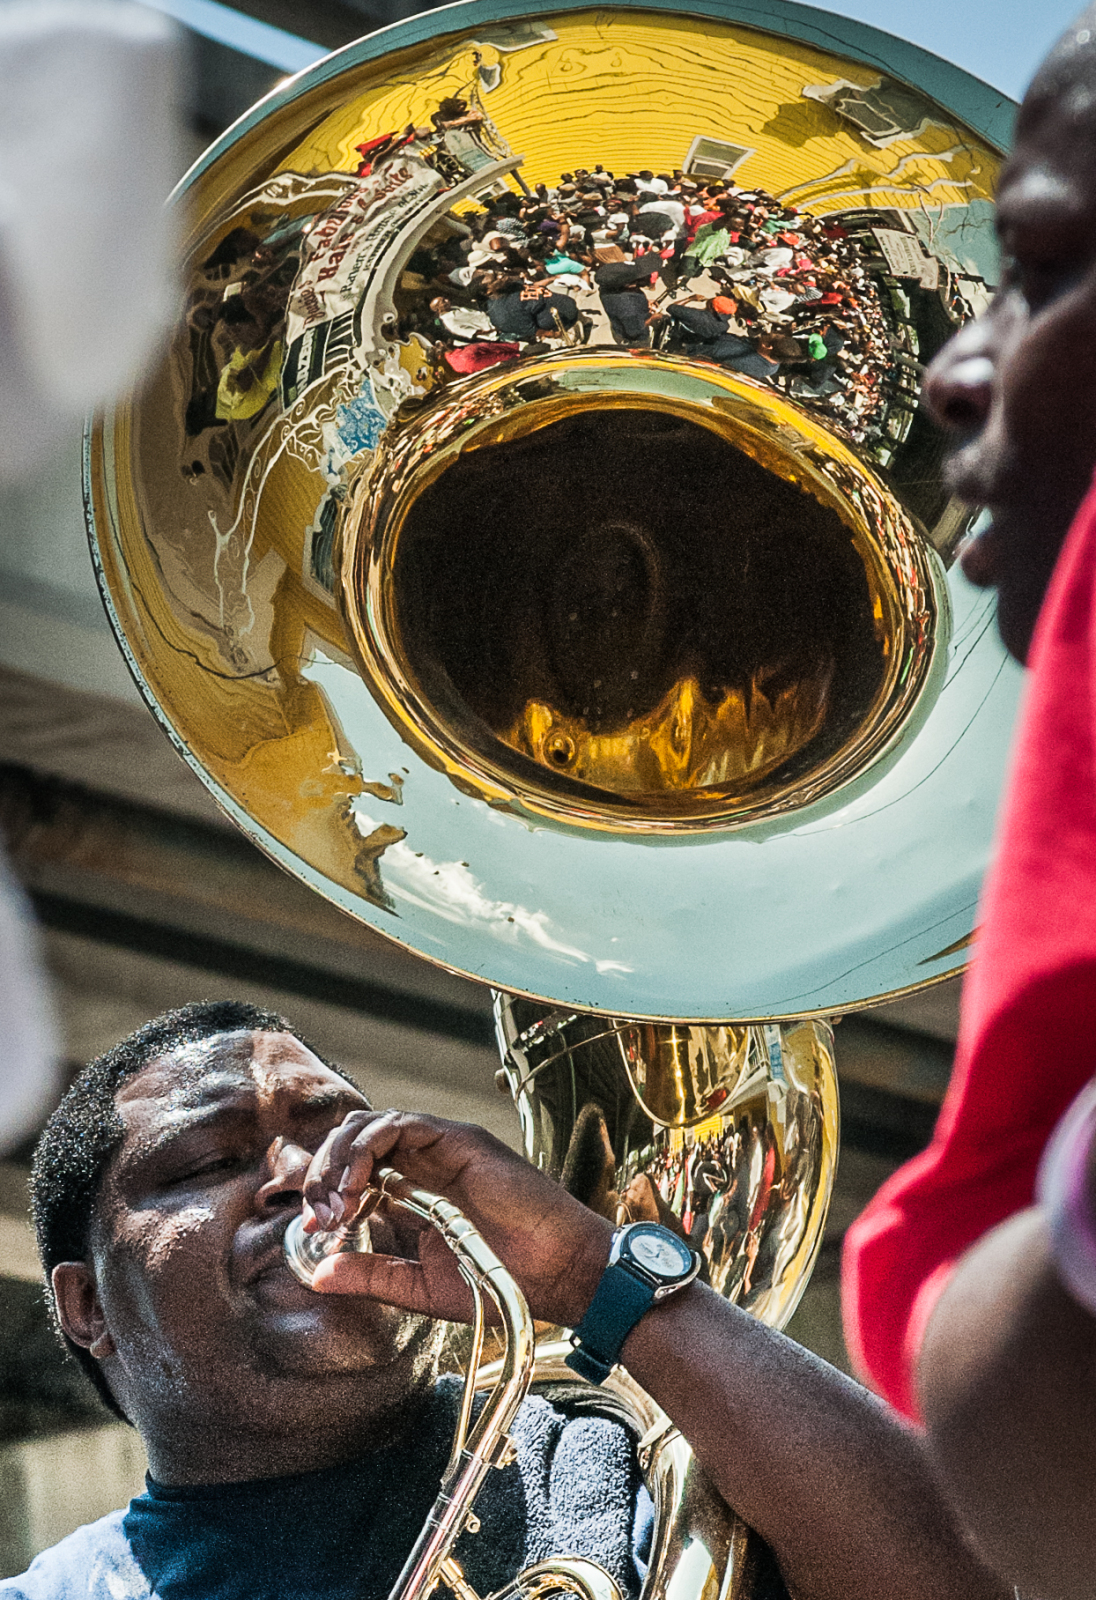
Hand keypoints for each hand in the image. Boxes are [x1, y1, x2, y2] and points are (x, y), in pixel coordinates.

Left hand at [301, 1110, 612, 1326]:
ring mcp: (440, 1148)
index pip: (352, 1170)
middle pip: (352, 1141)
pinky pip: (400, 1123)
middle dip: (323, 1170)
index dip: (323, 1189)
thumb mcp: (421, 1287)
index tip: (312, 1225)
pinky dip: (369, 1146)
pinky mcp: (458, 1140)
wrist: (555, 1274)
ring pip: (369, 1125)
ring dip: (341, 1157)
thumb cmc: (501, 1280)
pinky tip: (360, 1183)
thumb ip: (372, 1275)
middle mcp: (422, 1164)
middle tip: (319, 1211)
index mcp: (413, 1193)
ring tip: (337, 1198)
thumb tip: (317, 1274)